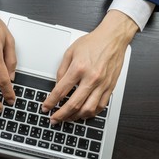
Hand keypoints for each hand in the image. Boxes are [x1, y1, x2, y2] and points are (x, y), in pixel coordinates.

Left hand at [42, 9, 137, 123]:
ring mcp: (102, 84)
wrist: (113, 38)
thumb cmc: (93, 43)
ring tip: (68, 118)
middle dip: (61, 115)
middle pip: (74, 104)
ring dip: (76, 117)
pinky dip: (91, 113)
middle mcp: (91, 78)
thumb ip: (62, 71)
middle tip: (54, 119)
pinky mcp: (110, 87)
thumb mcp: (70, 52)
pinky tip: (84, 113)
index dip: (51, 102)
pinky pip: (101, 106)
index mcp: (79, 68)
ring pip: (88, 109)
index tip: (46, 108)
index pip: (61, 91)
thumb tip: (57, 86)